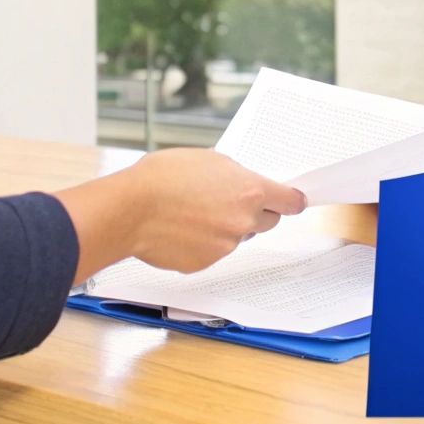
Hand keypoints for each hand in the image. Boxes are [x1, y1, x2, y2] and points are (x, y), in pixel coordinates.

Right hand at [55, 149, 306, 281]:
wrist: (130, 209)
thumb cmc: (162, 178)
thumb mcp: (207, 159)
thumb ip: (234, 175)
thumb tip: (243, 185)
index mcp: (249, 191)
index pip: (289, 201)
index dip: (291, 200)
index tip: (293, 201)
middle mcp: (243, 222)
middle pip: (266, 221)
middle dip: (253, 212)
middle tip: (227, 201)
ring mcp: (225, 246)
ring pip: (235, 237)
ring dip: (222, 227)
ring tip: (191, 212)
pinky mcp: (205, 263)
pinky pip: (212, 252)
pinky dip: (201, 243)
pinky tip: (180, 229)